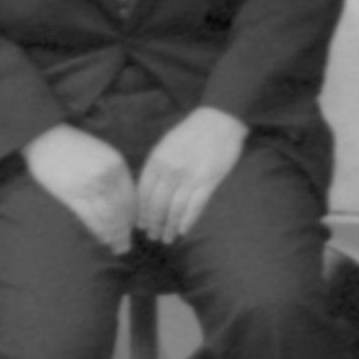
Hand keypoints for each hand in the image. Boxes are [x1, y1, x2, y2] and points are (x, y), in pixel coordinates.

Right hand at [22, 122, 135, 253]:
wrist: (44, 135)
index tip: (132, 228)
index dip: (133, 217)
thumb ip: (113, 174)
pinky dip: (98, 231)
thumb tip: (121, 202)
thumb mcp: (101, 154)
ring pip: (108, 217)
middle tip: (125, 246)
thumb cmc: (73, 146)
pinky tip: (101, 239)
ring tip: (116, 247)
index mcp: (116, 164)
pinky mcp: (71, 194)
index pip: (131, 197)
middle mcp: (106, 176)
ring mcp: (89, 185)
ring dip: (113, 235)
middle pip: (122, 211)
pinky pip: (90, 218)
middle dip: (124, 231)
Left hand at [136, 107, 246, 244]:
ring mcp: (190, 176)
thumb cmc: (190, 133)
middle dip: (154, 224)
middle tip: (153, 236)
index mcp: (157, 160)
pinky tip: (183, 230)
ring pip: (175, 209)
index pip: (143, 193)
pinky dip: (187, 221)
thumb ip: (156, 166)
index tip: (140, 225)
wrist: (218, 120)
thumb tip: (146, 191)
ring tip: (167, 238)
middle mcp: (171, 170)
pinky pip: (195, 206)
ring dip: (169, 227)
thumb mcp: (165, 145)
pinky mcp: (208, 181)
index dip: (141, 212)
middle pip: (157, 205)